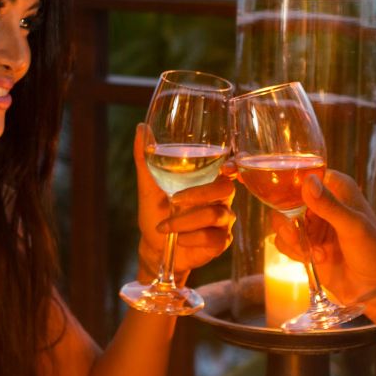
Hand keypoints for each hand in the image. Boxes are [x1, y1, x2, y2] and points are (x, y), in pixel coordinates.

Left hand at [133, 123, 235, 281]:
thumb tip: (141, 128)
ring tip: (164, 227)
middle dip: (198, 194)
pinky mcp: (221, 242)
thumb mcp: (148, 186)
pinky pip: (212, 238)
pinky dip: (191, 238)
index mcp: (208, 181)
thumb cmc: (155, 213)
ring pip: (214, 215)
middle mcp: (221, 199)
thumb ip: (145, 158)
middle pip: (226, 189)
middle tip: (173, 201)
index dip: (234, 166)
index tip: (228, 165)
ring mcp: (224, 221)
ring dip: (184, 221)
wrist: (154, 247)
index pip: (230, 169)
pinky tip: (179, 240)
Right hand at [274, 169, 375, 318]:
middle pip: (286, 199)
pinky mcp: (307, 246)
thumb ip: (329, 205)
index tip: (280, 198)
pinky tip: (315, 259)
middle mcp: (323, 202)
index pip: (304, 175)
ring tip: (313, 252)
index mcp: (337, 188)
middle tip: (297, 236)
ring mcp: (313, 225)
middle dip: (287, 219)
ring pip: (283, 222)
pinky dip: (294, 251)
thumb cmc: (375, 252)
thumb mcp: (353, 226)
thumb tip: (307, 182)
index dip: (288, 184)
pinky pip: (285, 242)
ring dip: (292, 238)